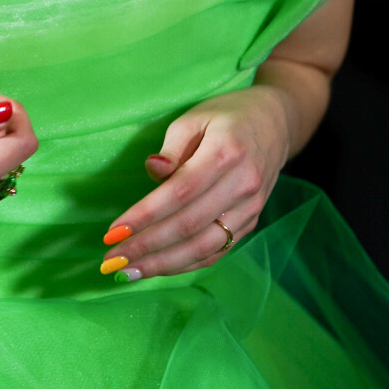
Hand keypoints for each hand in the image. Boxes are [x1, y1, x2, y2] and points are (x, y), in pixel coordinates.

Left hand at [99, 86, 290, 280]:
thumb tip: (152, 171)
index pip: (179, 193)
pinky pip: (217, 251)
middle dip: (146, 246)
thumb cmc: (226, 116)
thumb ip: (172, 148)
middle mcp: (243, 185)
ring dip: (163, 264)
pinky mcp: (252, 222)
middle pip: (189, 225)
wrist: (275, 124)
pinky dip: (186, 264)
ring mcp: (251, 208)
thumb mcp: (194, 118)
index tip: (114, 232)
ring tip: (129, 271)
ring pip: (204, 246)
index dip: (145, 216)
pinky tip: (158, 267)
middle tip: (112, 260)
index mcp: (226, 152)